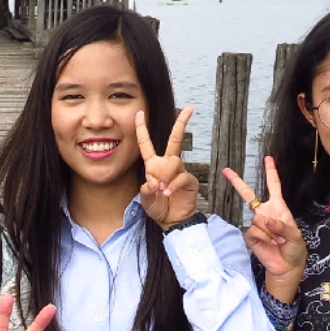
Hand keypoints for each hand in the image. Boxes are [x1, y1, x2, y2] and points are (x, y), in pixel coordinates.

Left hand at [137, 106, 199, 226]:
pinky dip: (173, 184)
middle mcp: (168, 165)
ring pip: (174, 161)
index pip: (146, 144)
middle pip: (175, 140)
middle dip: (181, 124)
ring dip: (165, 174)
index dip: (142, 129)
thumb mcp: (145, 200)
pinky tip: (168, 193)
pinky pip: (182, 176)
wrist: (171, 221)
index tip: (140, 113)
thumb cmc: (158, 208)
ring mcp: (180, 171)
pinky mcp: (189, 180)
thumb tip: (152, 181)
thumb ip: (146, 190)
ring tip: (162, 189)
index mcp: (154, 166)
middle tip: (189, 109)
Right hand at [221, 156, 306, 295]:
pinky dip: (265, 237)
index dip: (271, 172)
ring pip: (258, 219)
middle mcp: (265, 213)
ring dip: (271, 231)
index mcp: (278, 208)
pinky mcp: (251, 236)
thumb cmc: (294, 248)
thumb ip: (282, 225)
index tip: (268, 158)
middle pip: (248, 195)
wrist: (286, 266)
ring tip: (278, 240)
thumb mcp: (295, 235)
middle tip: (226, 171)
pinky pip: (255, 231)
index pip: (274, 186)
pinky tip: (271, 243)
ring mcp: (257, 224)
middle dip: (237, 182)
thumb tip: (266, 220)